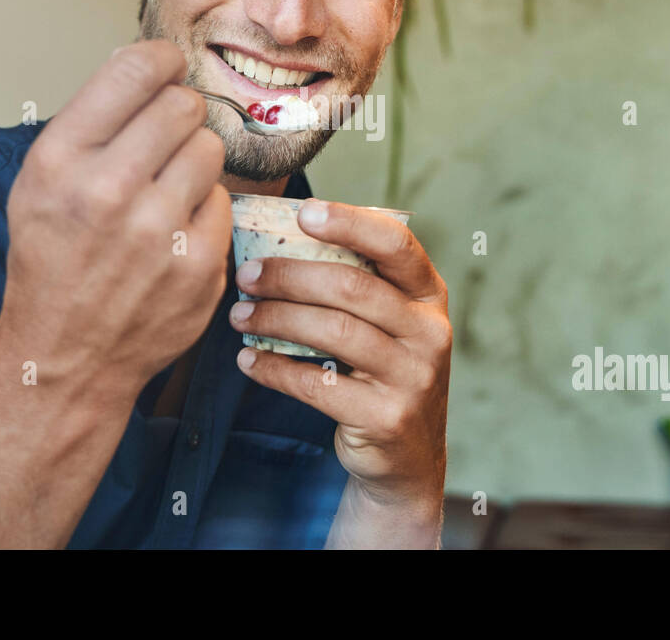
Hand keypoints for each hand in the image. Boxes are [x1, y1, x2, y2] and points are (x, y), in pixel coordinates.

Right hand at [0, 39, 231, 399]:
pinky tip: (174, 233)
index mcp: (60, 160)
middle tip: (164, 138)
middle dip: (179, 113)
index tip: (166, 67)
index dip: (161, 60)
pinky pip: (221, 201)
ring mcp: (157, 232)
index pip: (135, 69)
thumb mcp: (40, 182)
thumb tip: (150, 64)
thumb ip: (92, 122)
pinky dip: (202, 212)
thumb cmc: (53, 259)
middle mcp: (106, 190)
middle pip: (184, 104)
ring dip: (194, 160)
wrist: (65, 354)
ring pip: (210, 148)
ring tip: (165, 189)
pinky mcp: (198, 265)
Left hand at [229, 200, 450, 515]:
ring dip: (276, 319)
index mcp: (430, 295)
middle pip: (353, 287)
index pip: (396, 244)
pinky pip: (318, 384)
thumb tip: (281, 242)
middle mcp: (429, 332)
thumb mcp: (390, 324)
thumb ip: (358, 285)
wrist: (408, 456)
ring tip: (239, 315)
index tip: (303, 213)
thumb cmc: (384, 371)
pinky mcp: (386, 417)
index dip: (350, 222)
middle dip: (290, 276)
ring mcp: (412, 377)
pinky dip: (275, 368)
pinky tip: (249, 359)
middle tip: (247, 274)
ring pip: (333, 332)